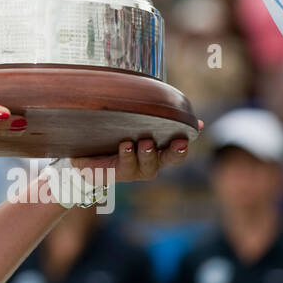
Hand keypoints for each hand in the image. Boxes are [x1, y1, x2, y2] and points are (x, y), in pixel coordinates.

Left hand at [67, 119, 202, 183]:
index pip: (178, 148)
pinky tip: (126, 145)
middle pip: (170, 160)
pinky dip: (127, 156)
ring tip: (146, 142)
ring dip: (148, 153)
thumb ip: (151, 114)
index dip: (188, 138)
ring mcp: (134, 170)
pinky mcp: (116, 173)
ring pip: (148, 165)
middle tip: (179, 142)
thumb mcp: (130, 122)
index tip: (196, 128)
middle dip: (176, 151)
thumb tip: (181, 109)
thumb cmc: (113, 136)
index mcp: (157, 150)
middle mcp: (150, 162)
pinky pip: (125, 166)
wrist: (85, 154)